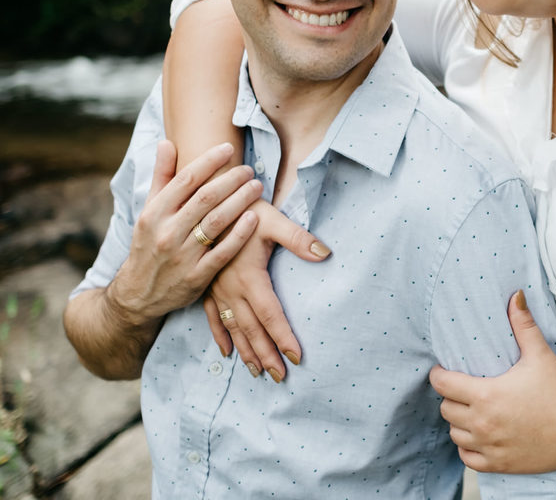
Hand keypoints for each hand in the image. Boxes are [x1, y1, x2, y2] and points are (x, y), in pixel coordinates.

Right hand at [106, 141, 259, 326]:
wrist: (138, 295)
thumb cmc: (149, 244)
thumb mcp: (149, 212)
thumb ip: (161, 178)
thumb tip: (167, 143)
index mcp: (154, 214)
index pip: (185, 180)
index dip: (208, 161)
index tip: (228, 148)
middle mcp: (166, 233)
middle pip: (205, 199)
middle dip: (230, 180)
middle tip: (249, 169)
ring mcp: (181, 256)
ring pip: (216, 222)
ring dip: (240, 201)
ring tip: (257, 187)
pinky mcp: (196, 277)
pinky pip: (222, 252)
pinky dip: (239, 234)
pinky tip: (255, 218)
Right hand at [202, 199, 330, 381]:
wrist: (206, 200)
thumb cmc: (244, 208)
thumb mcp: (273, 220)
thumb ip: (298, 238)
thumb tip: (325, 253)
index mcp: (249, 277)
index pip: (271, 315)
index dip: (283, 338)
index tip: (296, 358)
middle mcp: (230, 289)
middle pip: (252, 329)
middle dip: (266, 354)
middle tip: (278, 377)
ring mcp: (216, 289)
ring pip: (232, 328)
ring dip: (246, 351)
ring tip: (257, 372)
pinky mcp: (206, 285)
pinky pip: (211, 317)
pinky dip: (220, 335)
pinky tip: (226, 351)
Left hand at [429, 291, 555, 473]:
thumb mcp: (540, 354)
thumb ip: (523, 324)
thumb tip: (515, 295)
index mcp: (487, 395)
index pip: (443, 385)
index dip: (439, 375)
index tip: (444, 370)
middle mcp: (483, 423)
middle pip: (446, 409)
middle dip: (451, 396)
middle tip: (464, 388)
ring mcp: (489, 447)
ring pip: (454, 434)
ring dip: (459, 422)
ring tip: (472, 410)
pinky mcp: (499, 464)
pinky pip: (467, 458)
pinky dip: (468, 446)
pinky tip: (479, 435)